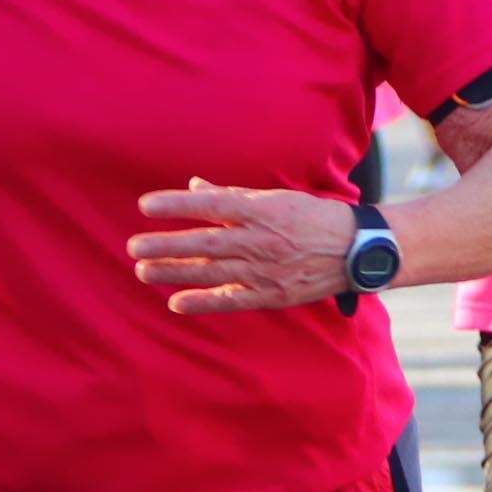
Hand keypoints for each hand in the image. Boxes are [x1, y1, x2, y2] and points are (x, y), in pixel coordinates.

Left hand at [132, 179, 362, 313]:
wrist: (357, 251)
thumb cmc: (314, 218)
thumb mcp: (276, 199)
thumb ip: (233, 197)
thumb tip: (195, 189)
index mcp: (263, 210)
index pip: (211, 204)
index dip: (176, 205)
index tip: (145, 205)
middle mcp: (262, 240)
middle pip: (205, 242)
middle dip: (166, 245)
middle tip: (134, 247)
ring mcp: (267, 270)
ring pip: (212, 271)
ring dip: (176, 271)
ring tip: (144, 271)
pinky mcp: (273, 294)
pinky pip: (232, 299)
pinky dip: (204, 301)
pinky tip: (176, 302)